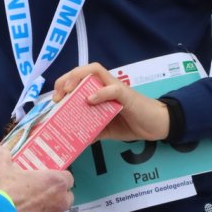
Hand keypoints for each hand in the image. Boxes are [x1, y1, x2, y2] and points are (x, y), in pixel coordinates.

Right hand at [0, 144, 72, 211]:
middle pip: (65, 196)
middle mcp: (61, 201)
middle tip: (37, 193)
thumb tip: (1, 150)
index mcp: (56, 181)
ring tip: (30, 208)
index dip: (56, 178)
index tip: (45, 179)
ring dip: (48, 210)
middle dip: (55, 195)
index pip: (67, 177)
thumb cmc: (2, 189)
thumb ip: (3, 153)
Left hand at [53, 63, 169, 142]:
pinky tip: (90, 100)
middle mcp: (106, 85)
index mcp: (100, 91)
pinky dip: (100, 93)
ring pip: (95, 71)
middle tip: (57, 96)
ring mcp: (116, 88)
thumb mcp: (106, 129)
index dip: (64, 84)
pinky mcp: (126, 95)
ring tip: (68, 91)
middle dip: (66, 79)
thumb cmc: (132, 122)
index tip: (55, 99)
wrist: (156, 125)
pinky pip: (113, 89)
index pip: (79, 78)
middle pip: (84, 70)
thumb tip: (74, 140)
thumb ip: (91, 130)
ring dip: (78, 78)